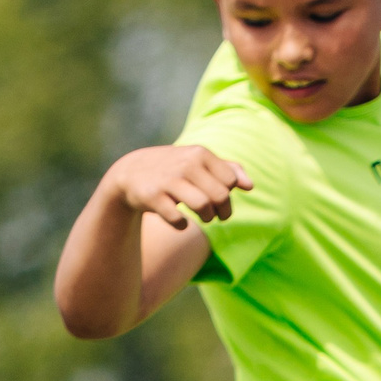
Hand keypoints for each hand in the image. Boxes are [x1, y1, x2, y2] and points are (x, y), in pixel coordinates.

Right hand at [108, 145, 252, 230]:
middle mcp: (186, 164)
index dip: (229, 197)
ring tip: (202, 218)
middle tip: (213, 215)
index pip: (231, 181)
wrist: (130, 173)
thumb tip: (250, 186)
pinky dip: (182, 226)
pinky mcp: (153, 197)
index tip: (219, 202)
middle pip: (220, 196)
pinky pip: (178, 220)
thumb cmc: (174, 170)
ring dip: (206, 217)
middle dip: (222, 212)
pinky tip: (179, 223)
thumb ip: (228, 170)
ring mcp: (169, 180)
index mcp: (201, 154)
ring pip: (203, 206)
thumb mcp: (199, 162)